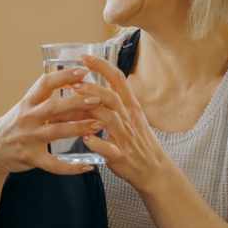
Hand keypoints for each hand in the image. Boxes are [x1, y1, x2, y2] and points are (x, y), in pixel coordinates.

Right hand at [0, 67, 104, 176]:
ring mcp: (29, 138)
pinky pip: (53, 164)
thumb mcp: (27, 108)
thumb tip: (80, 90)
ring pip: (56, 132)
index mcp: (27, 102)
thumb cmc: (15, 125)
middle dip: (76, 102)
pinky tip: (87, 166)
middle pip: (53, 107)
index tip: (84, 71)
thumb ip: (49, 101)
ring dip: (78, 128)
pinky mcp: (31, 158)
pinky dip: (71, 167)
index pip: (45, 83)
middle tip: (97, 99)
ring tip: (98, 125)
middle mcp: (27, 118)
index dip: (64, 76)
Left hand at [74, 54, 174, 193]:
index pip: (119, 80)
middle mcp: (129, 119)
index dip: (102, 66)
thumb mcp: (131, 117)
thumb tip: (94, 88)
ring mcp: (126, 137)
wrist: (154, 171)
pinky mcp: (121, 156)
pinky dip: (97, 143)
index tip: (85, 56)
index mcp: (131, 107)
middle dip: (92, 86)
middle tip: (72, 80)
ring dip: (91, 108)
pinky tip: (85, 139)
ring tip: (73, 99)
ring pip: (110, 118)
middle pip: (112, 96)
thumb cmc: (138, 143)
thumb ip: (115, 103)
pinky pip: (109, 148)